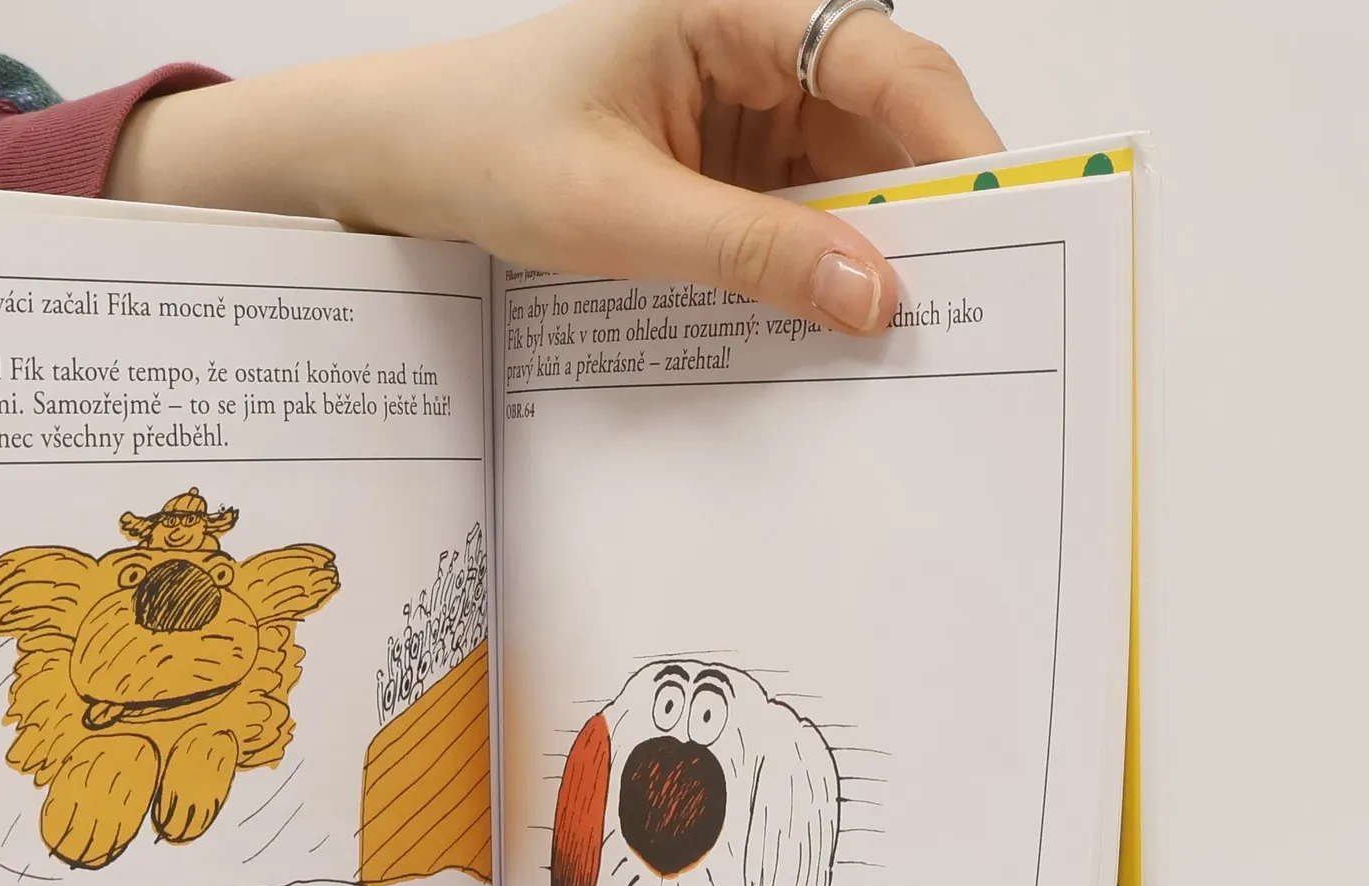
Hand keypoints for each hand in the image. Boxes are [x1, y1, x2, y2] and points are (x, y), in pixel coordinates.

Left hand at [109, 0, 997, 335]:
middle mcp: (755, 44)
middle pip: (883, 123)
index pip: (880, 59)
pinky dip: (819, 270)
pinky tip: (833, 326)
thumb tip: (873, 296)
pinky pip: (800, 214)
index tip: (997, 220)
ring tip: (905, 335)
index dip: (951, 140)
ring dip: (872, 252)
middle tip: (966, 305)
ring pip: (849, 177)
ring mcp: (745, 106)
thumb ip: (748, 253)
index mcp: (732, 5)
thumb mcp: (616, 214)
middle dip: (922, 212)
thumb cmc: (485, 147)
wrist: (404, 163)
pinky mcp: (727, 165)